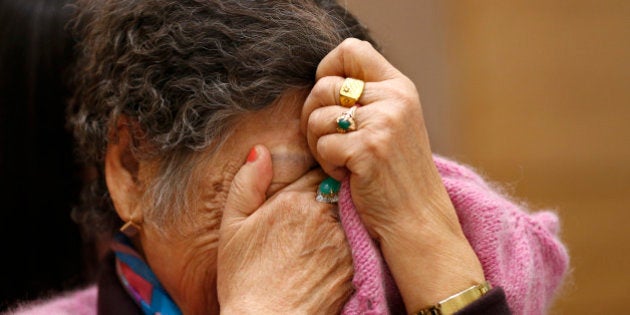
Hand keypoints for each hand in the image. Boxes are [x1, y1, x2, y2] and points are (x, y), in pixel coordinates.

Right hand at [217, 145, 352, 313]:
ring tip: (328, 228)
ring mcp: (344, 239)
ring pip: (353, 210)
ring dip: (345, 211)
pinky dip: (354, 235)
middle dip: (334, 190)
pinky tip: (337, 248)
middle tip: (322, 204)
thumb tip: (261, 150)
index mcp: (293, 200)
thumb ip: (248, 183)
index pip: (317, 169)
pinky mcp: (356, 262)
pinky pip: (361, 235)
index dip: (316, 175)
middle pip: (339, 187)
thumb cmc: (245, 278)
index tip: (312, 184)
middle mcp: (324, 215)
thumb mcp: (232, 226)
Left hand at [301, 38, 484, 311]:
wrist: (417, 217)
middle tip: (329, 140)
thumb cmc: (396, 172)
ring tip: (342, 160)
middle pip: (323, 86)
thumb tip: (321, 79)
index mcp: (400, 86)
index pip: (351, 49)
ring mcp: (383, 123)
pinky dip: (328, 165)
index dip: (327, 68)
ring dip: (319, 144)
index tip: (327, 97)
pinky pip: (323, 146)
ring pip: (317, 117)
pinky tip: (348, 175)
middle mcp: (394, 98)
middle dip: (313, 116)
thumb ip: (367, 96)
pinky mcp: (368, 149)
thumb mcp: (393, 122)